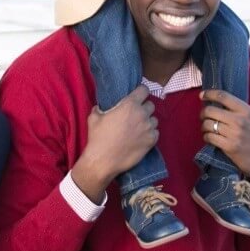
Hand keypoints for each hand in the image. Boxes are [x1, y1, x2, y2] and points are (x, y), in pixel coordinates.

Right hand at [71, 86, 157, 200]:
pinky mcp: (152, 141)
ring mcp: (148, 128)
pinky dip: (150, 134)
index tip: (137, 96)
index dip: (140, 92)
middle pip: (150, 105)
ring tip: (139, 128)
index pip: (144, 90)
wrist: (103, 160)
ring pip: (154, 120)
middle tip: (135, 115)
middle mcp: (142, 114)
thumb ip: (101, 108)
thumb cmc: (98, 137)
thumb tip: (102, 107)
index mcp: (129, 105)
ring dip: (148, 121)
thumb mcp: (94, 118)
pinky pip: (156, 132)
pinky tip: (141, 137)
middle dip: (144, 108)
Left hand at [199, 90, 249, 193]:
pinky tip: (210, 138)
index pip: (222, 96)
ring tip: (207, 129)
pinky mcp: (229, 146)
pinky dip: (206, 137)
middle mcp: (240, 120)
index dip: (209, 94)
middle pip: (210, 110)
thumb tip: (215, 99)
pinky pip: (209, 137)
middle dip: (203, 113)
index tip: (202, 95)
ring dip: (204, 126)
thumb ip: (237, 109)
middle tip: (203, 117)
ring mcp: (234, 134)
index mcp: (246, 110)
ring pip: (207, 124)